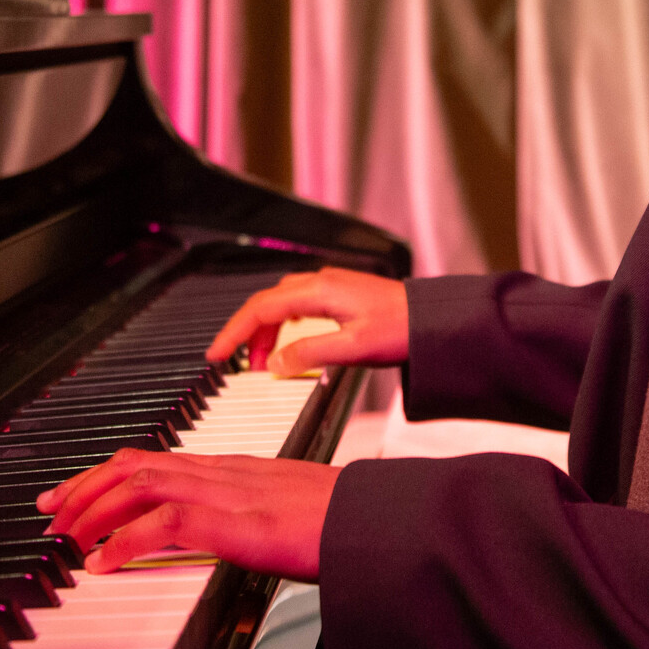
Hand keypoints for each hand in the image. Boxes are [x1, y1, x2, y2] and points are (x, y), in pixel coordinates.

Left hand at [37, 449, 337, 578]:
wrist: (377, 521)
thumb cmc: (341, 521)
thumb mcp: (281, 512)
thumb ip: (245, 515)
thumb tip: (217, 533)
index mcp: (232, 468)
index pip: (154, 458)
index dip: (105, 472)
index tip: (72, 492)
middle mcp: (223, 471)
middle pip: (135, 464)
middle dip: (84, 486)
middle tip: (50, 511)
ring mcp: (229, 493)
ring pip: (141, 483)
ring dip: (94, 509)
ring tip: (67, 537)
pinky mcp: (238, 522)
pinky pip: (166, 524)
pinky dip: (126, 539)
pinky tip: (104, 563)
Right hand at [203, 267, 407, 376]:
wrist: (432, 320)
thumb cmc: (400, 329)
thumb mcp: (352, 348)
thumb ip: (309, 354)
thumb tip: (273, 363)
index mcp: (319, 291)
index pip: (260, 308)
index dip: (234, 332)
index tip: (215, 354)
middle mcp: (321, 283)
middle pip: (266, 303)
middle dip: (246, 334)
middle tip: (236, 365)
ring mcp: (330, 287)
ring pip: (281, 304)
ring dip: (266, 331)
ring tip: (263, 362)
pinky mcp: (340, 295)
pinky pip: (298, 305)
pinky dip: (283, 325)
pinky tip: (288, 342)